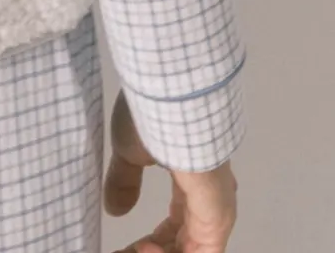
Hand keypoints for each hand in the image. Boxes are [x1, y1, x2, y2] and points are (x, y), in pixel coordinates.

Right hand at [104, 89, 236, 251]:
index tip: (121, 249)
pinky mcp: (218, 217)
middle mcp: (210, 200)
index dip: (149, 244)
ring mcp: (217, 210)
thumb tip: (116, 209)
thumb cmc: (150, 114)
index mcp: (192, 182)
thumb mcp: (130, 150)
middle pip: (184, 245)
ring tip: (131, 251)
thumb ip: (125, 181)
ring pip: (193, 252)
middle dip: (152, 251)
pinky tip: (144, 250)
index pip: (175, 228)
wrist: (166, 97)